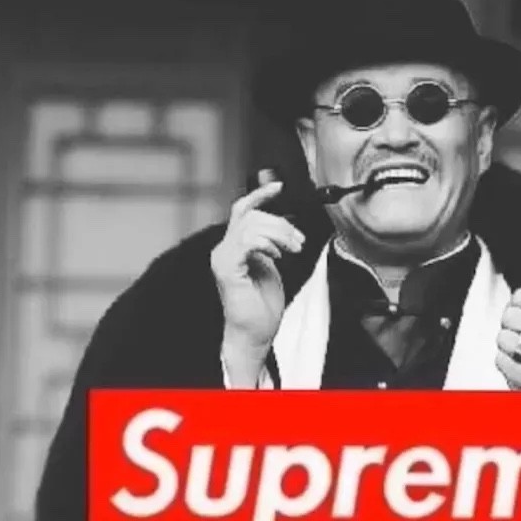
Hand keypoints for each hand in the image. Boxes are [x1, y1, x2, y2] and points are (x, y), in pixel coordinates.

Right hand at [211, 170, 304, 383]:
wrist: (255, 333)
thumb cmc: (262, 307)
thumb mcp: (270, 266)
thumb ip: (269, 244)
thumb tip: (280, 225)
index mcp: (232, 247)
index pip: (243, 210)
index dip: (260, 195)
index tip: (279, 186)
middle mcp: (223, 250)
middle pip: (251, 215)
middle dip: (281, 224)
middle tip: (298, 242)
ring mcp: (222, 258)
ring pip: (252, 225)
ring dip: (280, 234)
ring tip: (293, 249)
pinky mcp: (227, 268)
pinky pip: (247, 240)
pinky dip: (267, 243)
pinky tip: (277, 256)